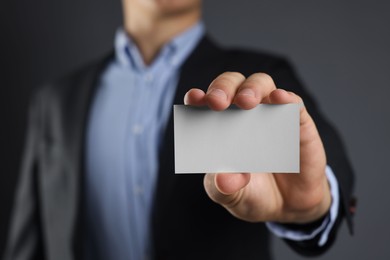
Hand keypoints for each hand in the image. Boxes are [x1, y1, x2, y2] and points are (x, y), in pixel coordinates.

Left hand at [184, 72, 330, 223]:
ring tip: (246, 102)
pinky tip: (279, 99)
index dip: (197, 98)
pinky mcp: (298, 123)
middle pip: (231, 84)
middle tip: (218, 102)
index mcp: (218, 126)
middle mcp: (242, 113)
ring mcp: (270, 115)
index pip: (204, 103)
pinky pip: (293, 104)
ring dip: (252, 88)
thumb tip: (224, 179)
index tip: (194, 99)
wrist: (287, 207)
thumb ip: (224, 188)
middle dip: (223, 88)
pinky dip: (286, 98)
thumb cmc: (252, 192)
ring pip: (261, 84)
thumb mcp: (232, 196)